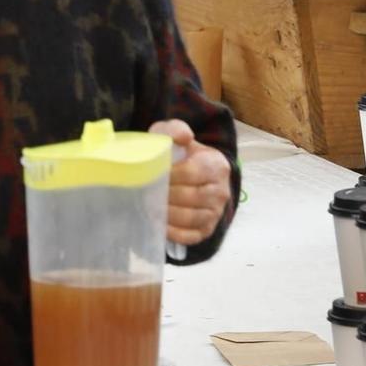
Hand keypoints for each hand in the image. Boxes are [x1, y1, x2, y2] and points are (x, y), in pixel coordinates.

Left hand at [148, 120, 230, 246]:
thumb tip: (184, 137)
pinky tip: (159, 225)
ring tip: (148, 209)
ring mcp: (216, 212)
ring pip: (190, 218)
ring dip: (167, 215)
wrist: (196, 174)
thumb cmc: (181, 154)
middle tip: (144, 195)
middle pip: (189, 197)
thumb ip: (175, 129)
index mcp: (216, 165)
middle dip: (164, 197)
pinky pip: (191, 236)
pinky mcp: (208, 229)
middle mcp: (221, 190)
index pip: (190, 173)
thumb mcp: (175, 135)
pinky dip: (173, 233)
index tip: (150, 175)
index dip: (167, 175)